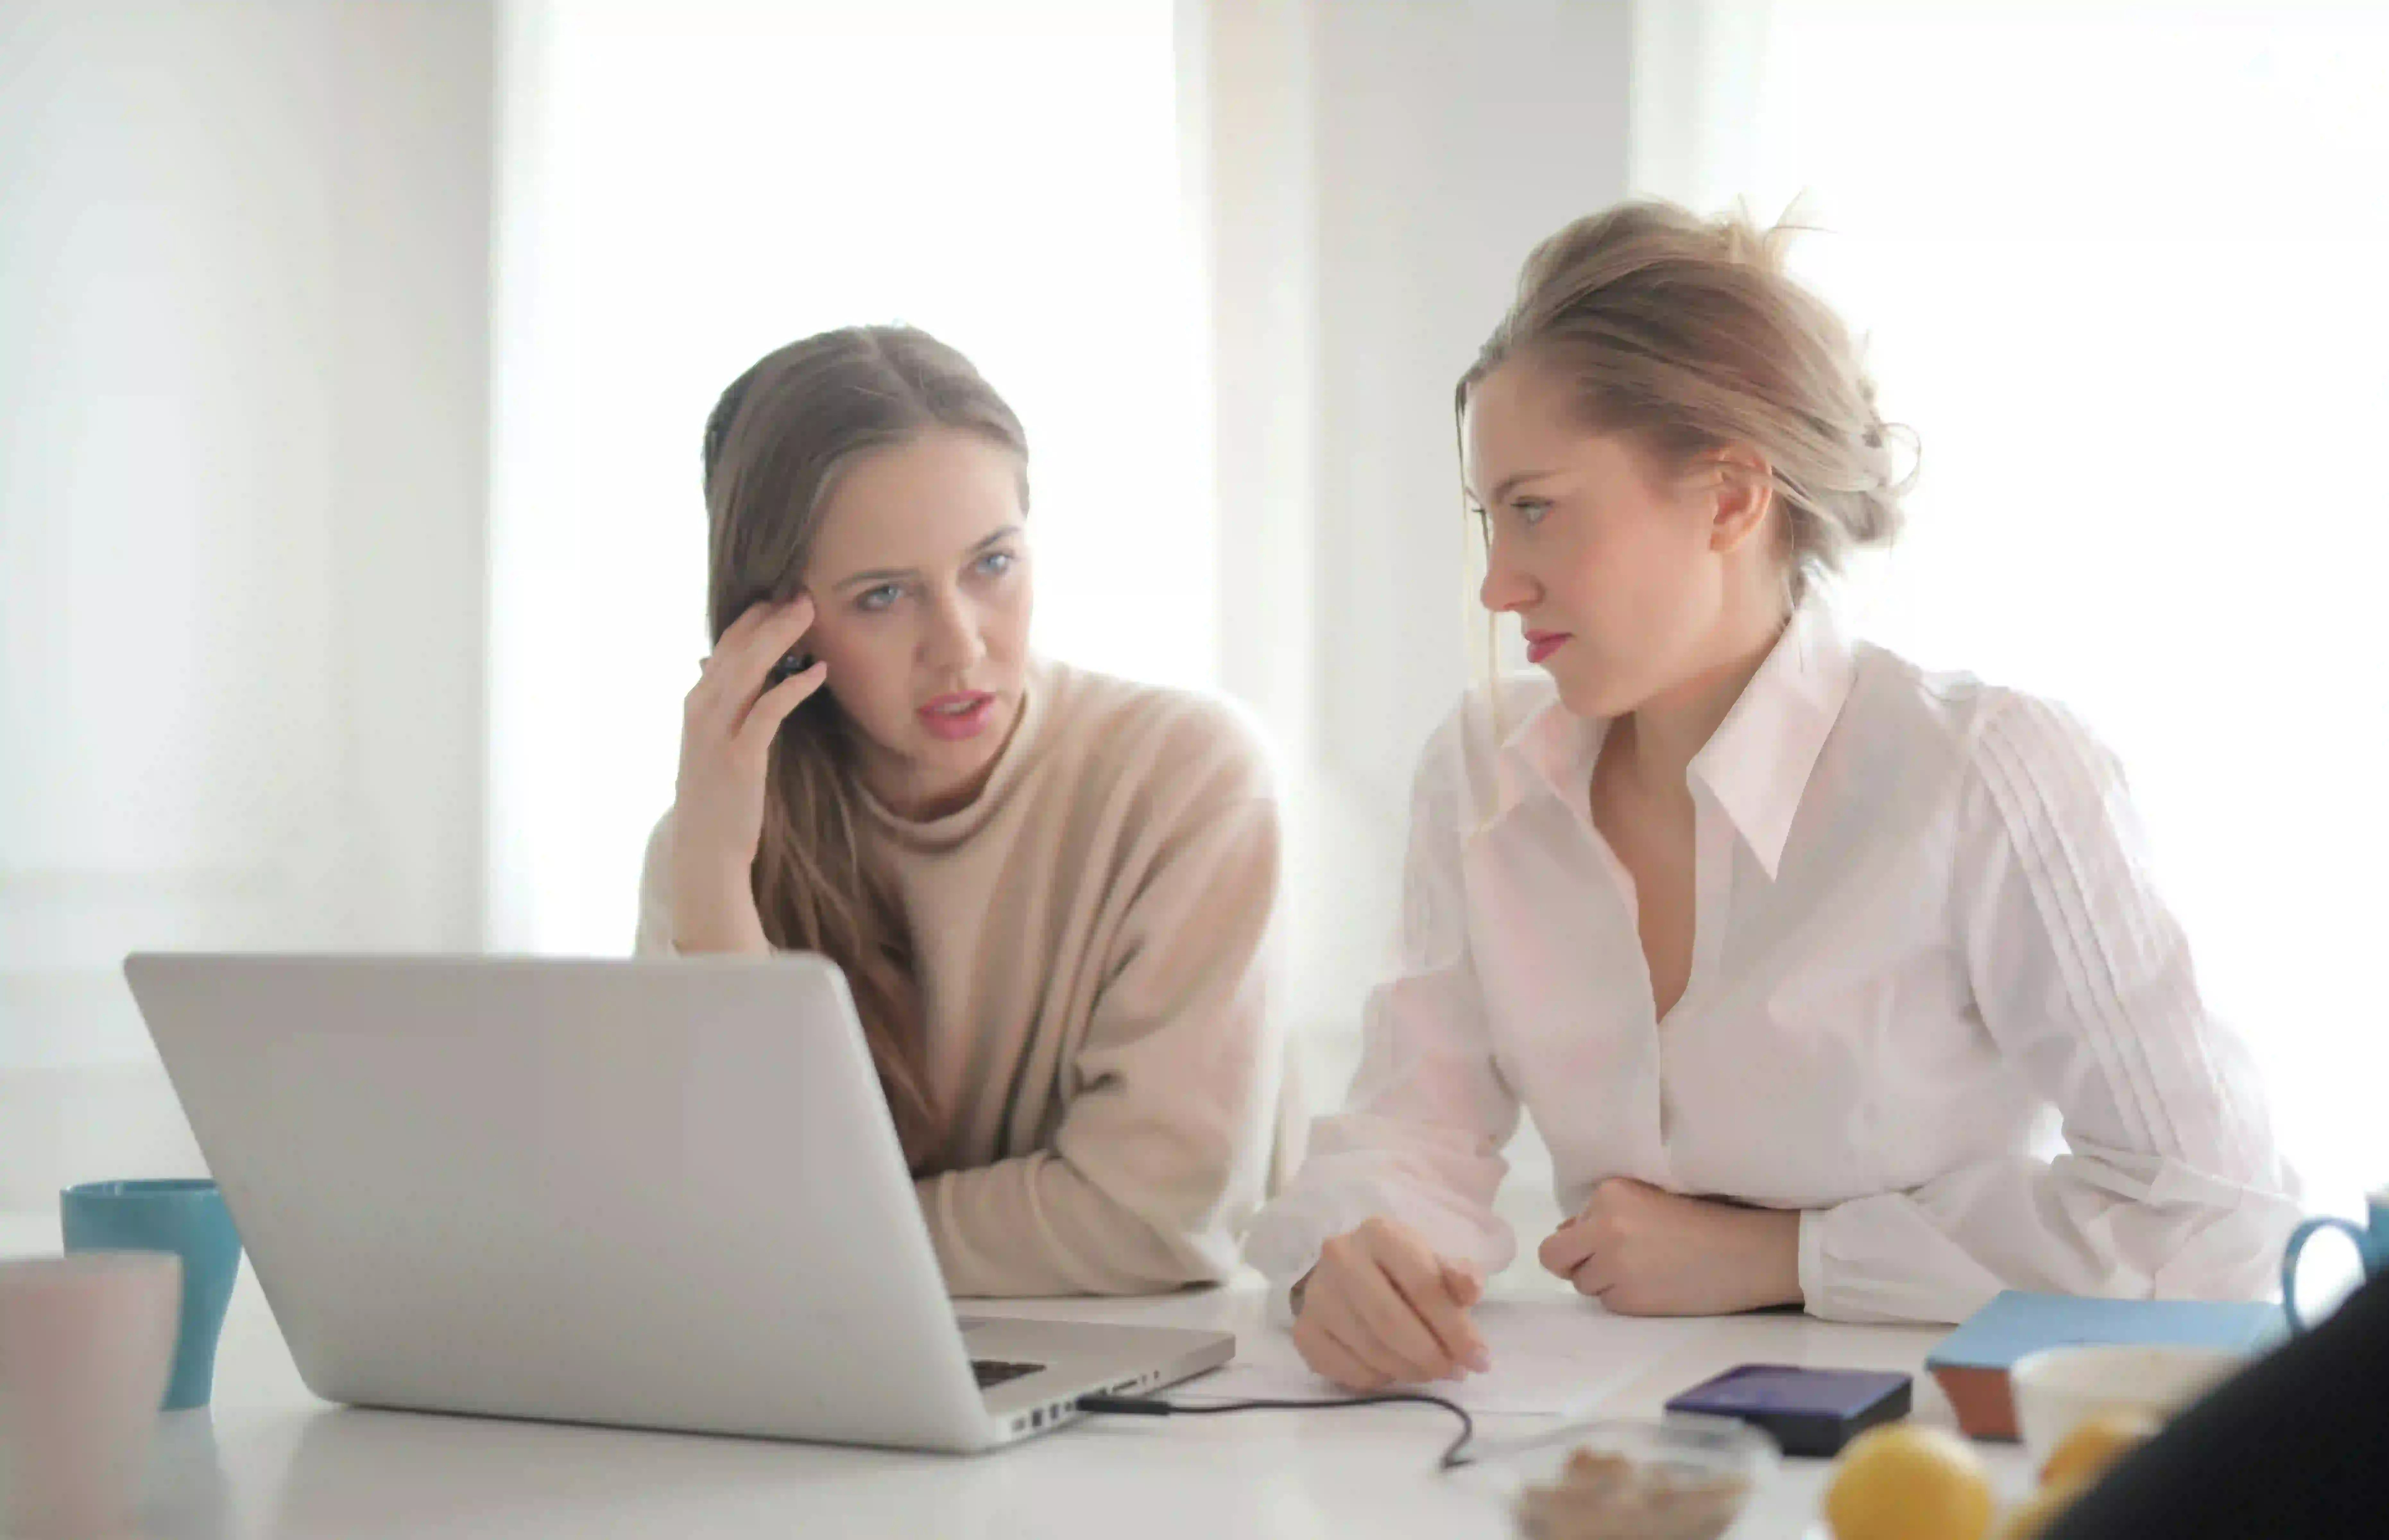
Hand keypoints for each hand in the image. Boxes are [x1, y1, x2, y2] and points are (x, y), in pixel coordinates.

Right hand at [670, 596, 828, 953]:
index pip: (724, 646)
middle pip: (736, 648)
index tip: (782, 596)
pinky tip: (818, 671)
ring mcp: (717, 733)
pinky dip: (793, 687)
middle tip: (802, 593)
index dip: (753, 618)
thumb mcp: (711, 744)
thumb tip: (720, 669)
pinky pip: (768, 711)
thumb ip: (720, 705)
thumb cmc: (716, 798)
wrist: (704, 851)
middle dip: (769, 616)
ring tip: (810, 613)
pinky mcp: (740, 757)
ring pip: (748, 669)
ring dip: (781, 637)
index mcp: (696, 703)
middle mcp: (701, 710)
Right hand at [1291, 1216, 1490, 1390]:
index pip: (1422, 1285)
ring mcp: (1315, 1295)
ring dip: (1409, 1371)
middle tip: (1455, 1373)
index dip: (1456, 1328)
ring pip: (1369, 1350)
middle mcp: (1340, 1257)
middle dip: (1431, 1355)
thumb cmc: (1406, 1269)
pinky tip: (1392, 1372)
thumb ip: (1459, 1276)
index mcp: (1379, 1233)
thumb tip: (1471, 1288)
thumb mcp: (1437, 1263)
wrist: (1357, 1270)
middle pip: (1391, 1322)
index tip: (1480, 1359)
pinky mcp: (1303, 1330)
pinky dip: (1375, 1379)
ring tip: (1430, 1372)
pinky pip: (1343, 1370)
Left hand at [1538, 1178, 1802, 1316]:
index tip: (1611, 1241)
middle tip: (1612, 1264)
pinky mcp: (1630, 1300)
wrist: (1747, 1252)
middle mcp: (1604, 1228)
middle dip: (1577, 1264)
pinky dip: (1626, 1300)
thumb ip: (1603, 1215)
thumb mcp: (1647, 1200)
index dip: (1581, 1240)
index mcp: (1609, 1195)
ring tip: (1647, 1272)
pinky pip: (1609, 1304)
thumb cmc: (1704, 1219)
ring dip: (1605, 1283)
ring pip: (1585, 1285)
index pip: (1563, 1228)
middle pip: (1557, 1259)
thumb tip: (1564, 1233)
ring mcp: (1614, 1266)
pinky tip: (1657, 1287)